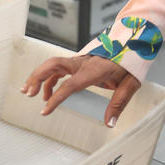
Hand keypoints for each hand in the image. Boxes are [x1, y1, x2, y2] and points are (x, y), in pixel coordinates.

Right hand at [21, 55, 139, 127]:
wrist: (135, 42)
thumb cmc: (132, 61)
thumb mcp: (131, 83)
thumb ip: (119, 103)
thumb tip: (110, 122)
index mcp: (95, 68)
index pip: (71, 83)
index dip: (56, 97)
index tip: (45, 110)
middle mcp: (84, 62)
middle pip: (54, 64)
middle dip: (37, 77)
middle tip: (28, 93)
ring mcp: (81, 60)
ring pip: (53, 64)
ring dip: (38, 76)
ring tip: (28, 92)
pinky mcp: (80, 61)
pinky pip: (60, 68)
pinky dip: (49, 79)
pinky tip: (46, 93)